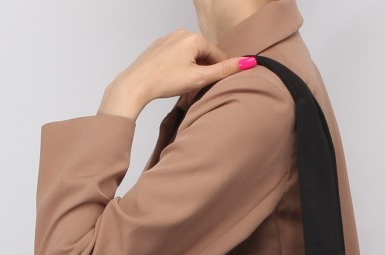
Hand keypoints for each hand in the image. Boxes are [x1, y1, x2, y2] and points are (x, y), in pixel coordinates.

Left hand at [98, 29, 256, 120]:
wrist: (136, 84)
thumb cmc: (165, 82)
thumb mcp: (199, 78)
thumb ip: (224, 71)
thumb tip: (249, 62)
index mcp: (194, 38)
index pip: (218, 55)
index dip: (220, 72)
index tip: (217, 87)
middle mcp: (182, 33)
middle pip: (204, 55)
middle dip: (205, 71)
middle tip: (200, 90)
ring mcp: (169, 38)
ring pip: (191, 56)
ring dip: (194, 70)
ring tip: (187, 88)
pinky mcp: (159, 47)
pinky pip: (178, 56)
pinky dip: (181, 68)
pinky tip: (175, 81)